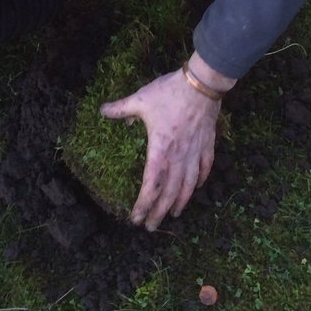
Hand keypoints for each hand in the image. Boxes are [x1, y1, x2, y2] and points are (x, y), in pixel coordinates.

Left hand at [101, 65, 224, 229]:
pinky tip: (196, 188)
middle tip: (151, 226)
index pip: (151, 186)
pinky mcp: (207, 145)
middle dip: (159, 212)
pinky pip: (204, 169)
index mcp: (160, 149)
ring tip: (173, 215)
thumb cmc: (169, 92)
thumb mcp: (141, 99)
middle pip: (169, 193)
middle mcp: (178, 157)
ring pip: (188, 186)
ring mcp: (195, 152)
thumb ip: (121, 108)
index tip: (136, 218)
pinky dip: (200, 181)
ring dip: (180, 203)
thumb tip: (102, 111)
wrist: (202, 83)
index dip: (143, 205)